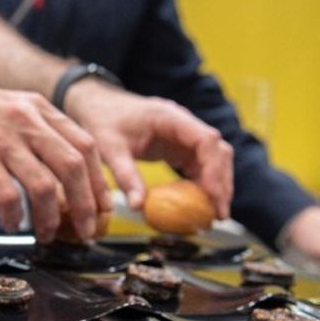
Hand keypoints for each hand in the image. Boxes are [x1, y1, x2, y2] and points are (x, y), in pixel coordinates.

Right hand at [0, 78, 110, 242]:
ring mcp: (2, 140)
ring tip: (46, 233)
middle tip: (87, 230)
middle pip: (73, 167)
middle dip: (86, 205)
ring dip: (50, 218)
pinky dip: (15, 217)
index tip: (104, 206)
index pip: (86, 146)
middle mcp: (26, 121)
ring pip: (44, 186)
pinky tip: (11, 224)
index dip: (99, 181)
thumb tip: (68, 172)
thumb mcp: (13, 108)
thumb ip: (40, 132)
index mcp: (40, 109)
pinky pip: (8, 196)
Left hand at [63, 79, 233, 218]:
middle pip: (218, 151)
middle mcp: (183, 124)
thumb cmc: (103, 120)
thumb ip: (125, 176)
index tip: (212, 196)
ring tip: (214, 215)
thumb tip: (138, 206)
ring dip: (217, 185)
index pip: (206, 140)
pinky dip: (204, 185)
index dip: (214, 169)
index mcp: (170, 117)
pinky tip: (201, 205)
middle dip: (221, 183)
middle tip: (219, 214)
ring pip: (214, 159)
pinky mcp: (179, 147)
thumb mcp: (110, 148)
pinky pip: (200, 165)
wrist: (98, 105)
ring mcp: (184, 136)